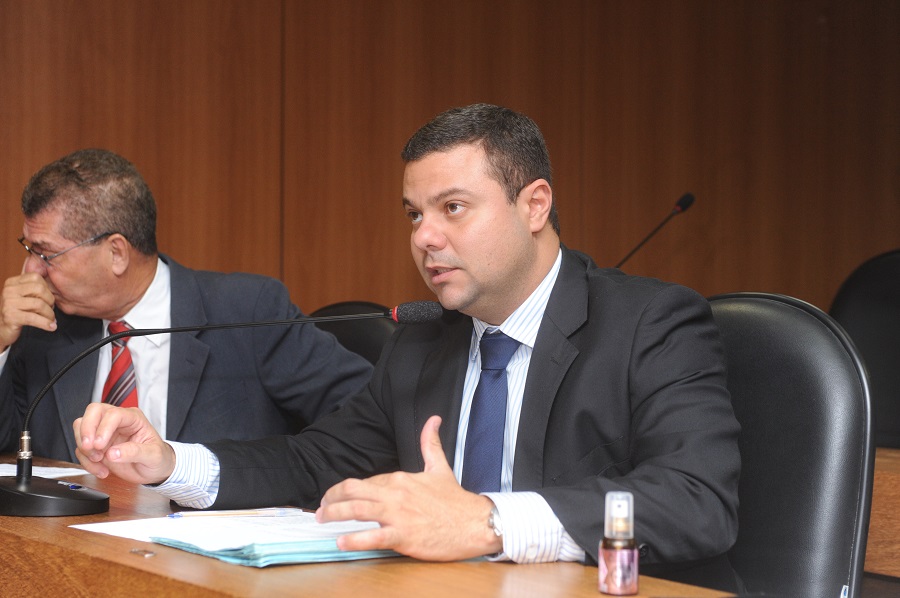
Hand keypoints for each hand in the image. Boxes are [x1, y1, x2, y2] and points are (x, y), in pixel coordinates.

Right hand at [0, 272, 56, 349]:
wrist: (0, 329)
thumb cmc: (17, 312)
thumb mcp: (24, 296)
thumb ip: (34, 287)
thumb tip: (54, 279)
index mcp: (12, 282)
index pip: (36, 277)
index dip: (47, 288)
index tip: (48, 299)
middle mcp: (9, 290)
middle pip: (40, 289)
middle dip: (50, 300)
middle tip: (51, 309)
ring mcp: (8, 303)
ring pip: (39, 304)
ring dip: (49, 314)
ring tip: (51, 319)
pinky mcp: (10, 317)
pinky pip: (34, 318)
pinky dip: (46, 323)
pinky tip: (52, 327)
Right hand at [73, 402, 175, 484]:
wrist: (154, 470)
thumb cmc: (158, 458)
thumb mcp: (153, 456)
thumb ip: (135, 452)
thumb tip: (112, 453)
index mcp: (133, 418)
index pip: (113, 414)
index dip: (103, 428)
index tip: (100, 445)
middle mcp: (117, 422)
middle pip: (93, 412)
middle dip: (87, 430)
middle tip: (90, 448)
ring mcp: (105, 433)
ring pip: (81, 428)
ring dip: (84, 447)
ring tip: (98, 461)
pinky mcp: (97, 447)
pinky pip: (82, 449)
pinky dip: (86, 461)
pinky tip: (101, 470)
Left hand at [315, 415, 500, 560]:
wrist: (475, 523)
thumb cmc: (456, 501)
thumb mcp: (440, 468)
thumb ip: (430, 444)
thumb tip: (432, 419)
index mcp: (402, 478)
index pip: (367, 481)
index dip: (350, 490)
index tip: (340, 497)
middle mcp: (397, 493)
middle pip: (354, 490)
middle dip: (332, 497)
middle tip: (321, 507)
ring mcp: (399, 515)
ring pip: (358, 510)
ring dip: (335, 513)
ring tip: (322, 519)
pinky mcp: (404, 536)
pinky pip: (373, 537)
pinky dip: (354, 539)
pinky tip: (341, 541)